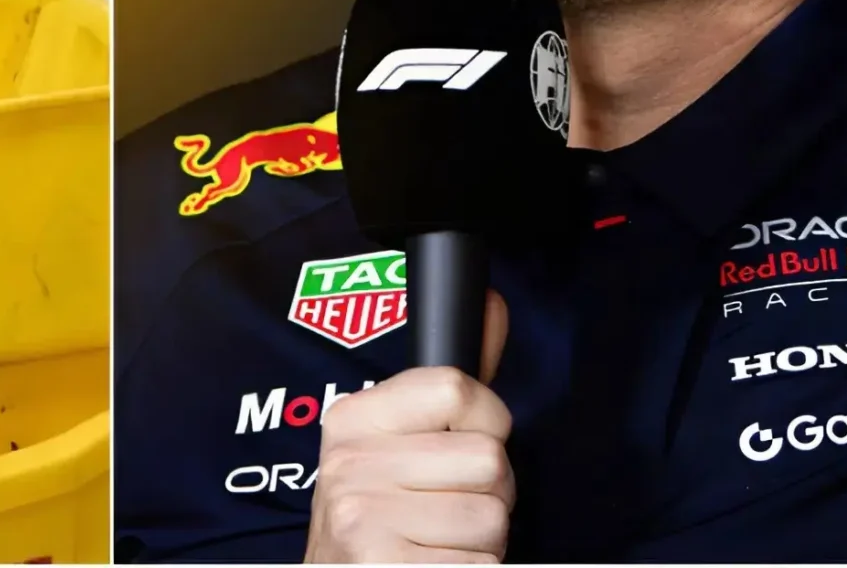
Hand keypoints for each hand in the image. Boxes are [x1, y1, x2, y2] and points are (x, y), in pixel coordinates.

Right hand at [304, 295, 511, 564]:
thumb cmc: (378, 520)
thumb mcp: (393, 445)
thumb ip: (448, 387)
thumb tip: (494, 303)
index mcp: (353, 420)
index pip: (456, 388)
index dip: (488, 422)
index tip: (468, 445)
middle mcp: (352, 464)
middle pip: (488, 460)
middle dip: (490, 495)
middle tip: (450, 511)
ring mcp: (365, 521)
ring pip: (493, 519)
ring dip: (484, 544)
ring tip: (441, 546)